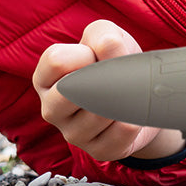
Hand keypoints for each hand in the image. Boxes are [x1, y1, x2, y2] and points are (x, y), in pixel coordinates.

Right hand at [33, 19, 185, 162]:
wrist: (139, 97)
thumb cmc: (114, 63)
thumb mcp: (106, 37)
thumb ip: (102, 34)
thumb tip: (108, 46)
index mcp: (46, 79)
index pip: (56, 61)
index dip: (85, 53)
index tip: (98, 55)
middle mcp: (52, 109)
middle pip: (69, 93)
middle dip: (100, 79)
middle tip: (116, 75)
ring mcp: (73, 134)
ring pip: (97, 114)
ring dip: (121, 98)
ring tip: (127, 92)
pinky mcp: (98, 151)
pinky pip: (118, 134)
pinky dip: (132, 119)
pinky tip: (133, 113)